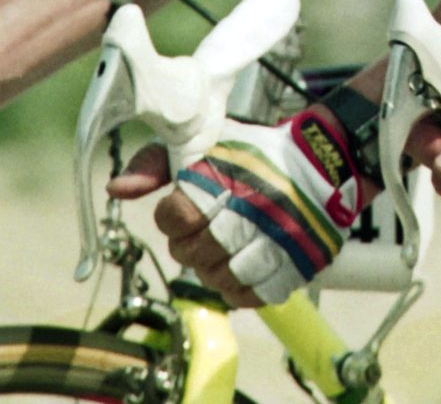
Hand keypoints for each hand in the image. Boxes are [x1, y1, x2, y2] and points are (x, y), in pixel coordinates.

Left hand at [125, 107, 367, 307]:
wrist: (324, 160)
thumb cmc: (255, 153)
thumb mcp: (204, 143)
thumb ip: (155, 163)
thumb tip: (116, 188)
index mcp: (224, 178)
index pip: (175, 216)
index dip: (172, 216)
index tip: (185, 208)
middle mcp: (251, 211)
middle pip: (193, 254)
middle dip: (190, 245)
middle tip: (203, 231)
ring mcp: (276, 241)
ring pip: (220, 280)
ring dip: (213, 269)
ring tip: (222, 250)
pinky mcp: (297, 264)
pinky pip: (254, 296)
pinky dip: (241, 288)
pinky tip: (242, 268)